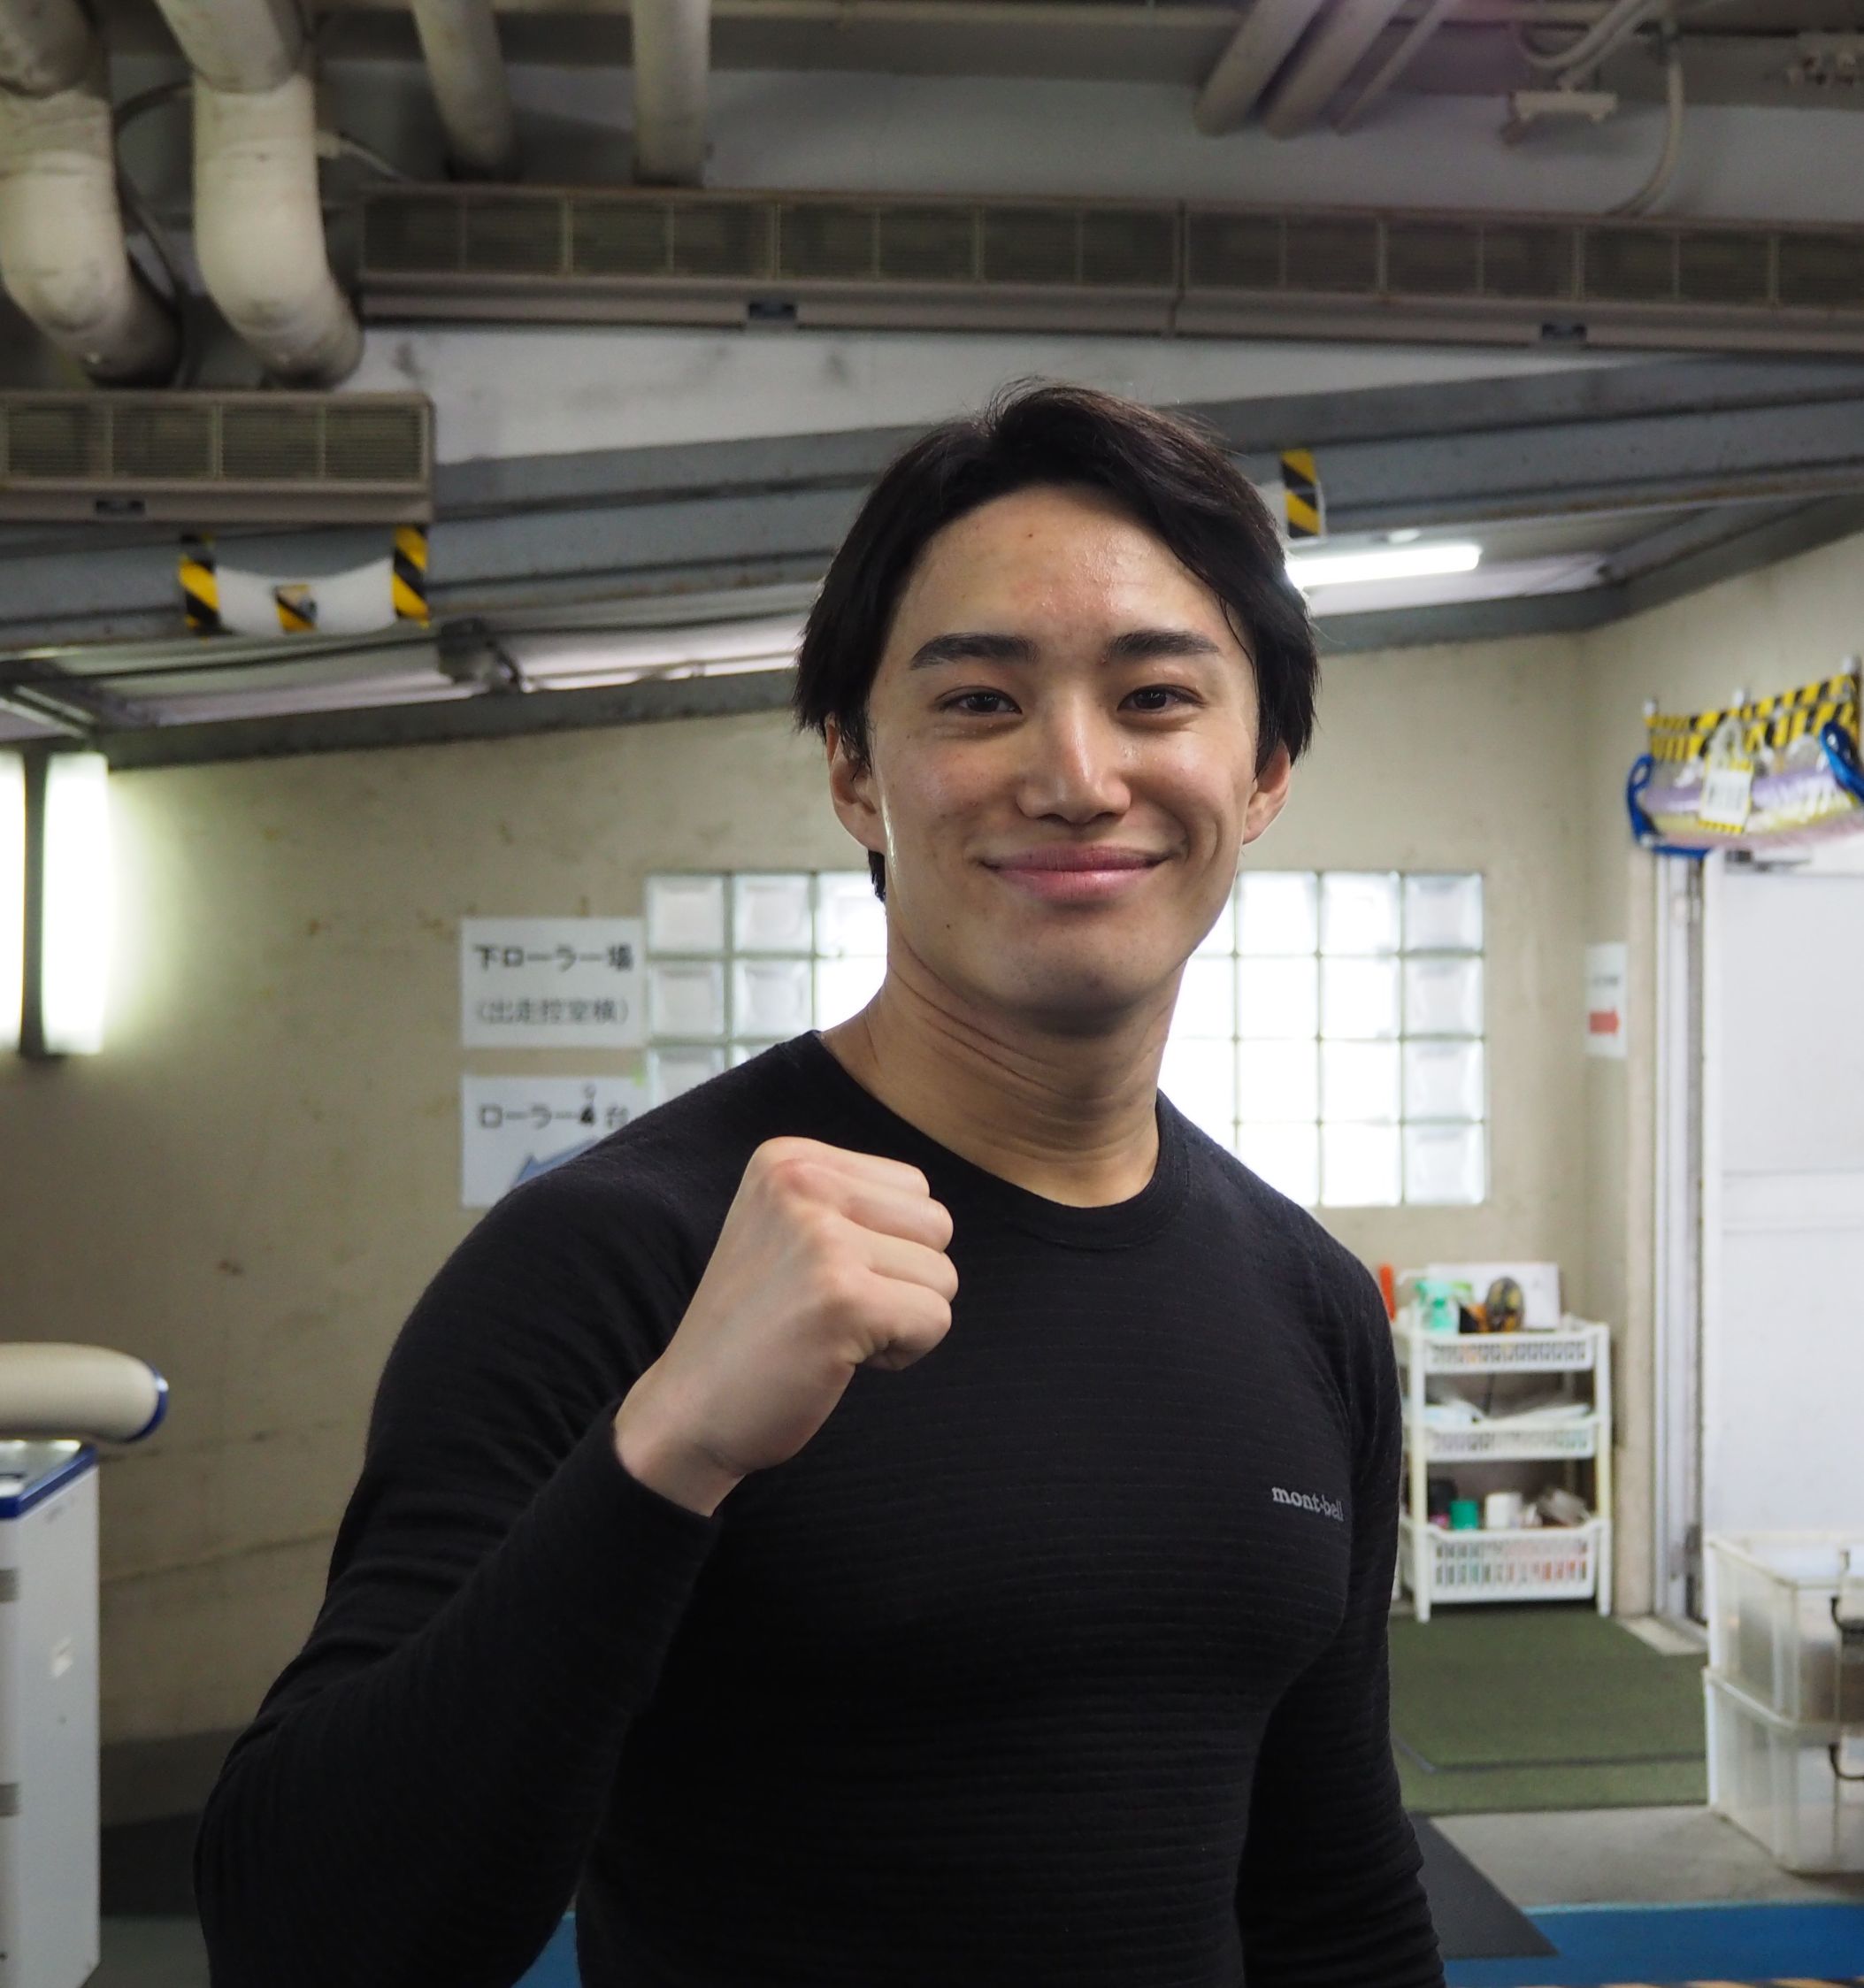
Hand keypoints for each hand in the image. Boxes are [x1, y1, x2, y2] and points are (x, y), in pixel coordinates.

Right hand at [615, 1137, 955, 1513]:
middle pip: (937, 1226)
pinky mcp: (843, 1298)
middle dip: (905, 1279)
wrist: (688, 1408)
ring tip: (833, 1331)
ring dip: (902, 1317)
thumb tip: (935, 1215)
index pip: (913, 1189)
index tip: (820, 1277)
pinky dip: (902, 1353)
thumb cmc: (752, 1329)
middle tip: (832, 1308)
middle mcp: (802, 1183)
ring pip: (943, 1276)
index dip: (887, 1246)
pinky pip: (935, 1320)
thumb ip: (850, 1202)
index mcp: (789, 1158)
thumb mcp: (784, 1227)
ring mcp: (821, 1239)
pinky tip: (839, 1357)